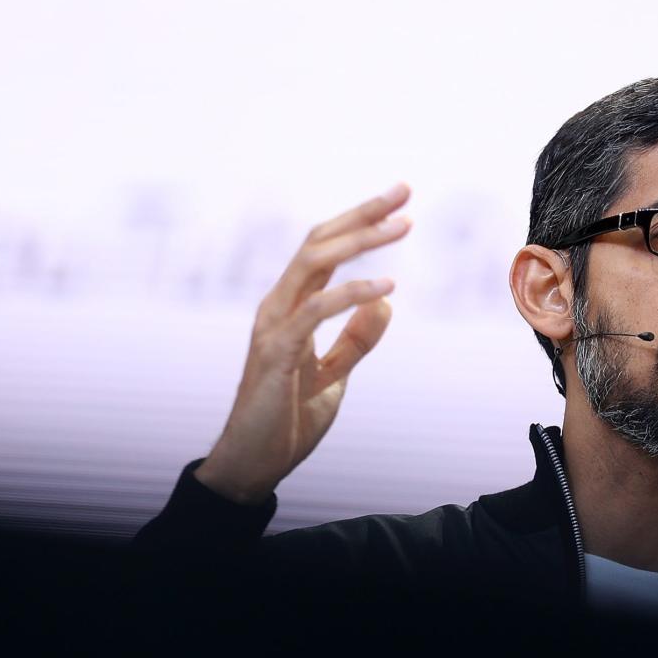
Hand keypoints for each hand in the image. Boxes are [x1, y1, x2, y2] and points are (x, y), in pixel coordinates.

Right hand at [194, 184, 412, 504]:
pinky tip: (385, 287)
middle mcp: (277, 307)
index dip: (359, 222)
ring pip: (313, 264)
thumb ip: (356, 340)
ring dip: (360, 240)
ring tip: (402, 226)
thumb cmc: (287, 420)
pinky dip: (351, 294)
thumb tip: (384, 303)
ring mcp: (273, 327)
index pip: (324, 251)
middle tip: (403, 191)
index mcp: (290, 309)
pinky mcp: (276, 353)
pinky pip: (314, 312)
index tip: (399, 203)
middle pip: (318, 243)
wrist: (254, 465)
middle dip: (362, 214)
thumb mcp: (334, 376)